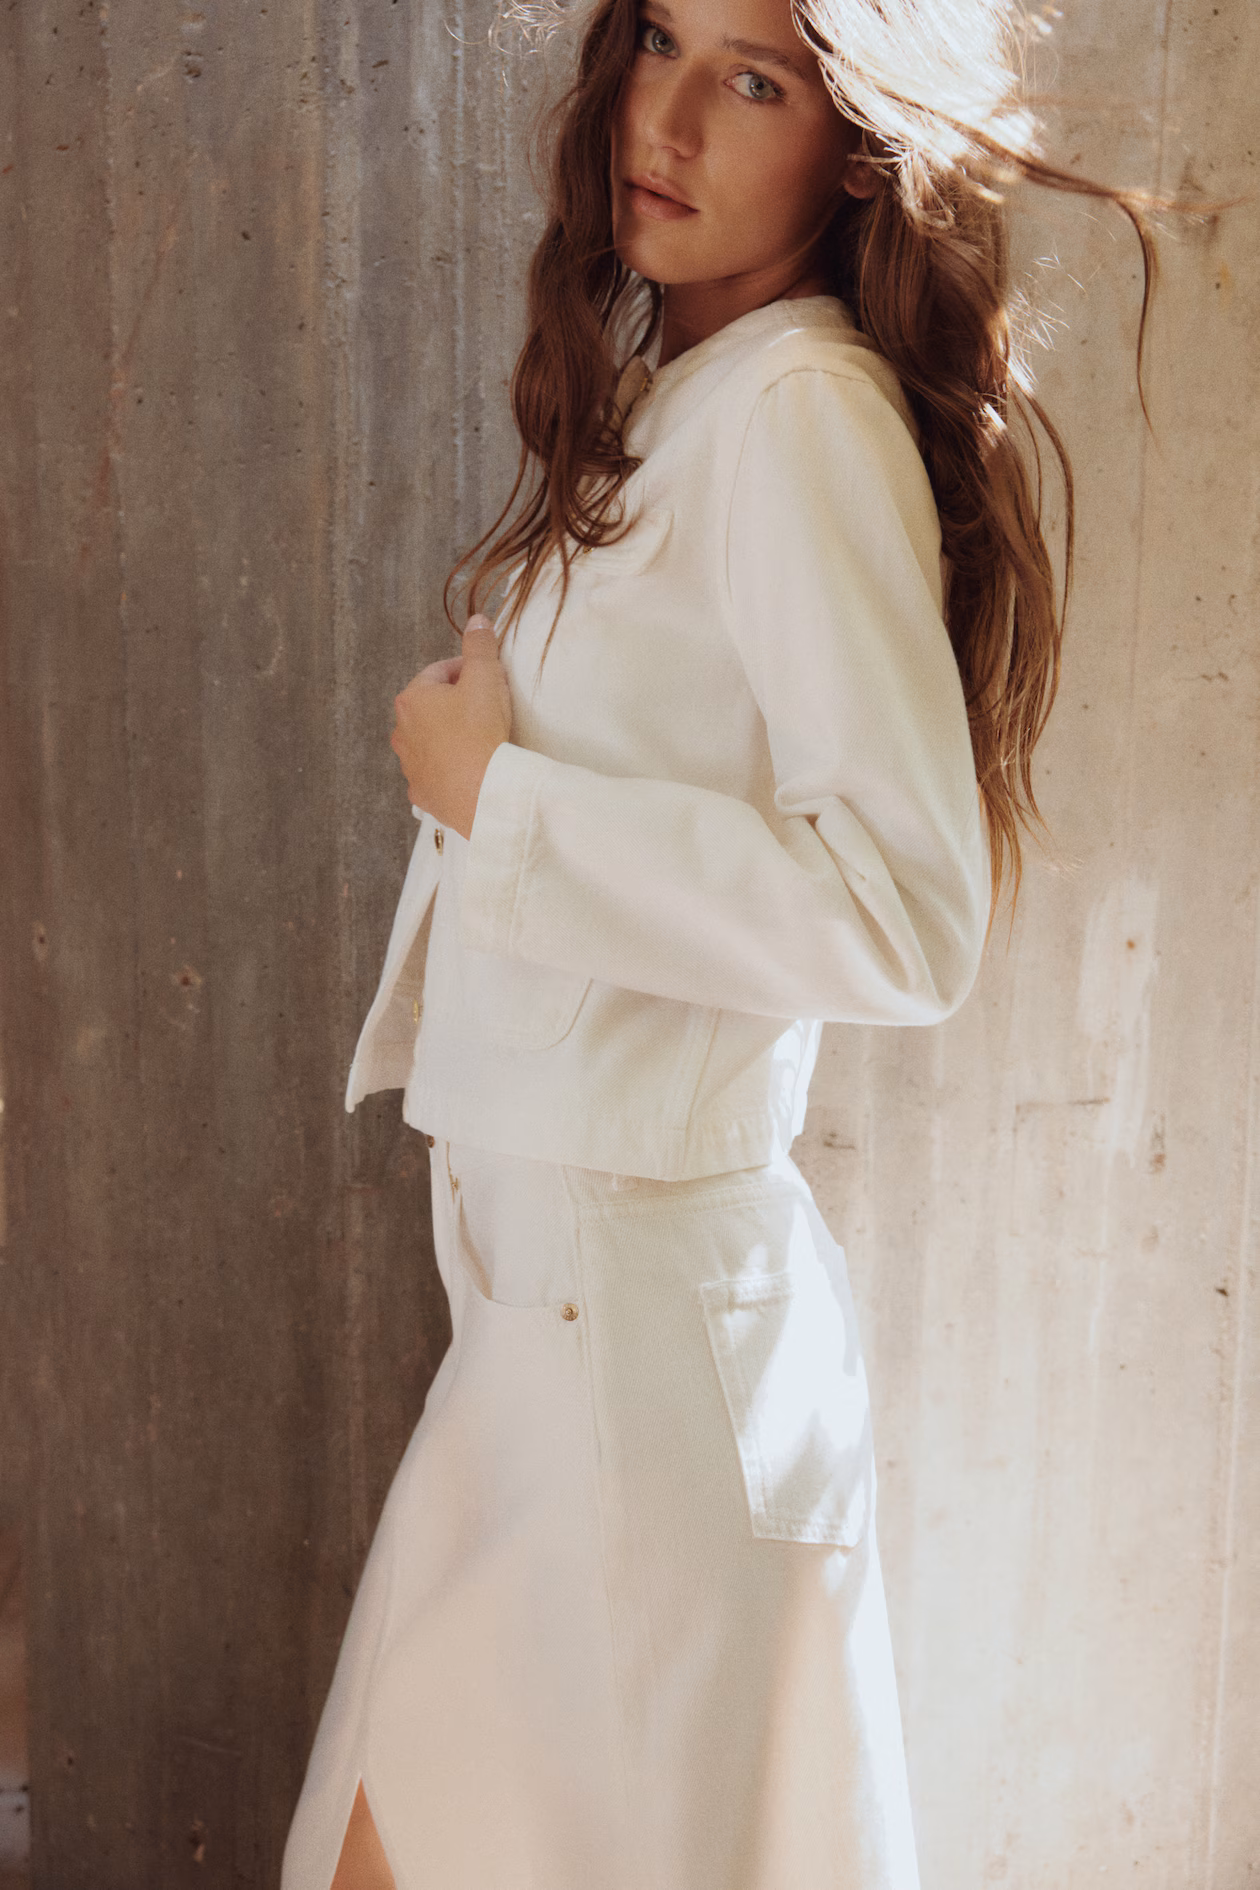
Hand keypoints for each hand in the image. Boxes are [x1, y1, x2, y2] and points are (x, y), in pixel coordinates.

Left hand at [390, 616, 511, 838]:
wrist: (482, 791)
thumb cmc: (481, 731)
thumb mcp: (485, 677)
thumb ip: (480, 645)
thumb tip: (477, 620)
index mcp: (412, 698)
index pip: (439, 672)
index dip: (467, 670)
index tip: (489, 677)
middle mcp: (402, 731)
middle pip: (432, 707)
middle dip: (456, 703)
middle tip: (487, 707)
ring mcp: (409, 765)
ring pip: (430, 741)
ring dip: (450, 736)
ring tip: (479, 740)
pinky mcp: (422, 792)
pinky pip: (435, 773)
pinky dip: (449, 768)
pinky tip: (470, 768)